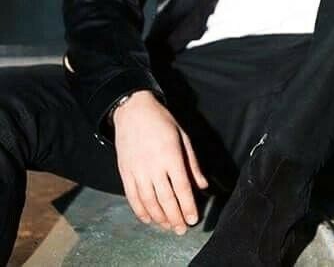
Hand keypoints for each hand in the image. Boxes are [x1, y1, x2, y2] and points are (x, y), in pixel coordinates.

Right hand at [113, 90, 208, 233]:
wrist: (133, 110)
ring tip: (168, 226)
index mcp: (171, 156)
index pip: (182, 188)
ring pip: (149, 202)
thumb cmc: (161, 121)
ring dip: (160, 218)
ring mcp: (137, 170)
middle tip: (182, 229)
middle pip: (166, 200)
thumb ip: (192, 163)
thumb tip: (202, 185)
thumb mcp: (183, 136)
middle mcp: (153, 166)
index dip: (188, 207)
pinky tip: (149, 219)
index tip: (194, 219)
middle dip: (176, 218)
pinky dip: (140, 211)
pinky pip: (132, 197)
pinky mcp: (125, 172)